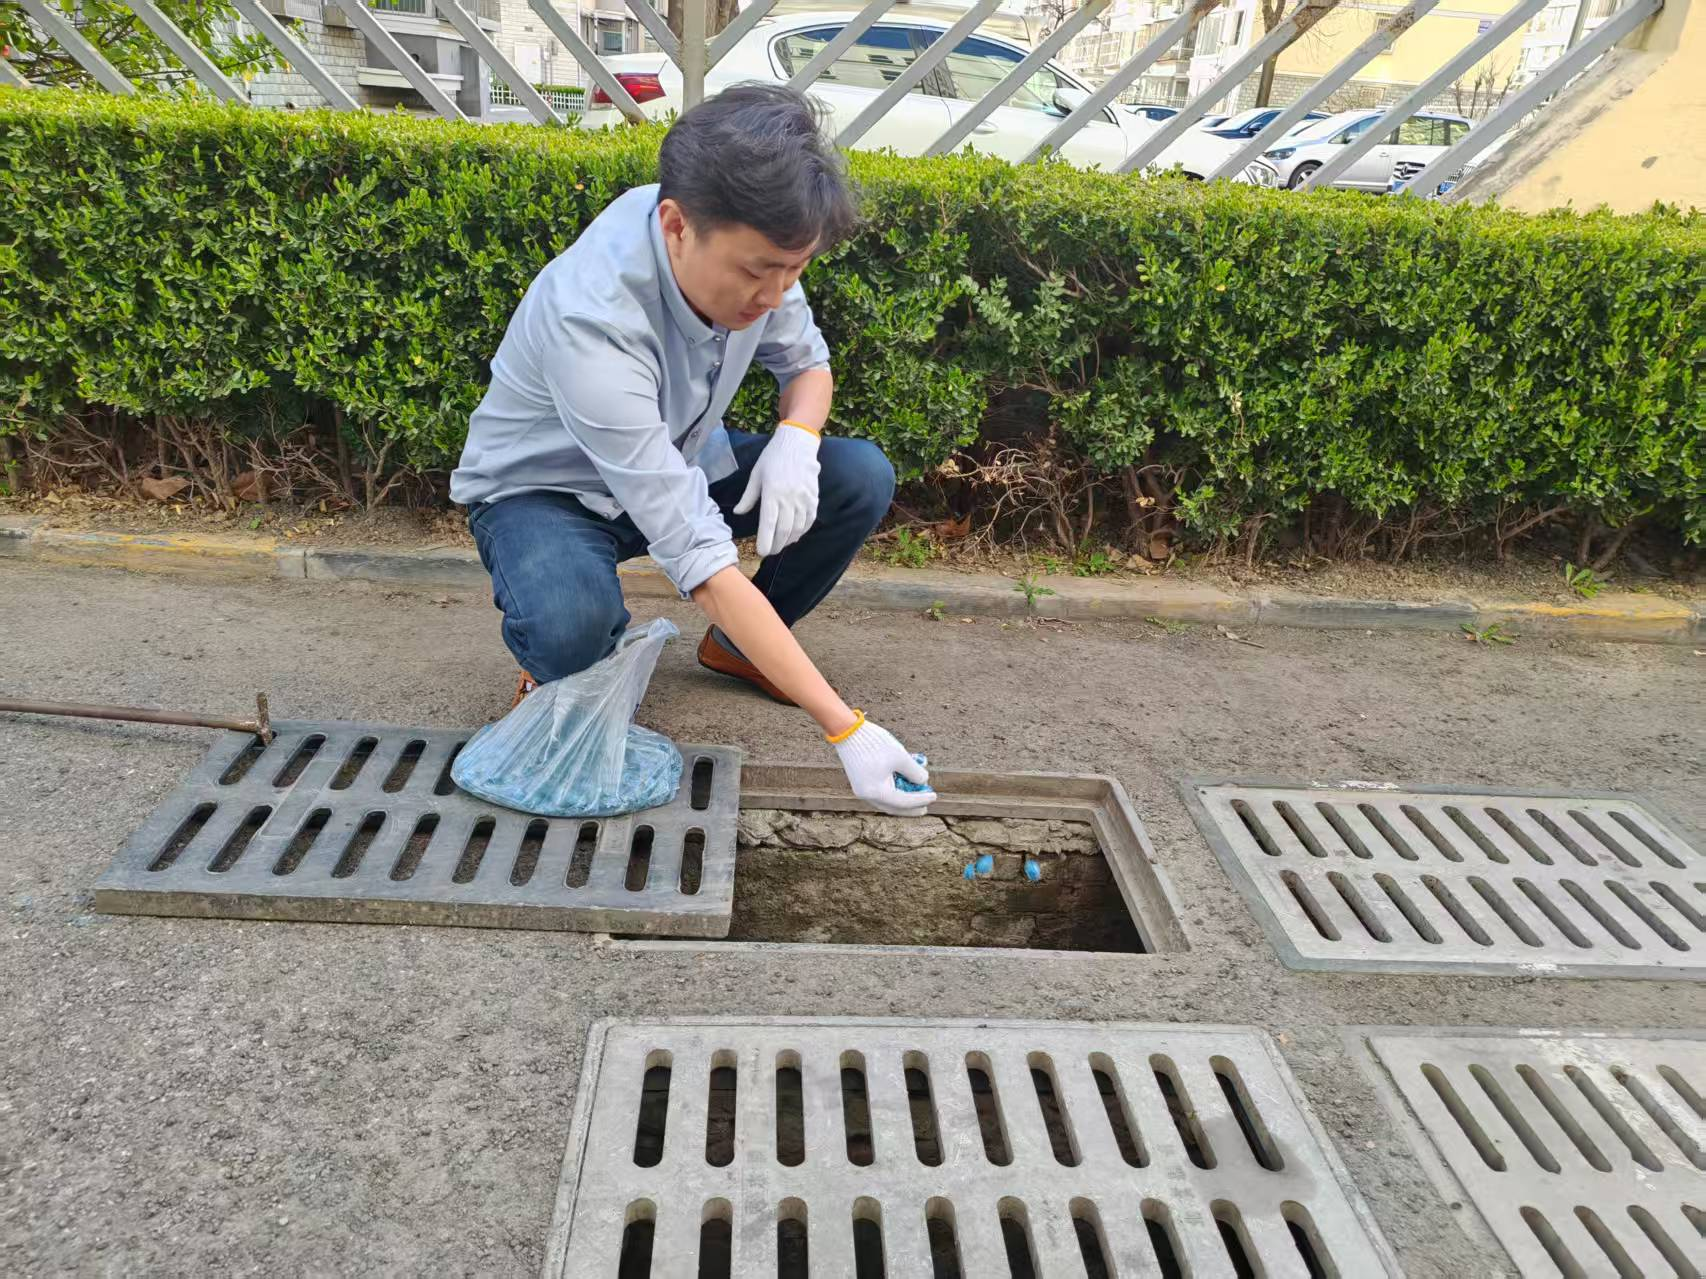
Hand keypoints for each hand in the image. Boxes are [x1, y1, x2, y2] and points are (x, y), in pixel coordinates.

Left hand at [733, 424, 819, 557]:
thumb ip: (748, 497)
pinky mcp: (813, 497)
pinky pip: (809, 519)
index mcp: (772, 492)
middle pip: (783, 529)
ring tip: (781, 545)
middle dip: (777, 545)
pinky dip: (802, 530)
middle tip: (770, 552)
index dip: (766, 540)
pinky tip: (795, 535)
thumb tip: (738, 513)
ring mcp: (803, 498)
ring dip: (789, 540)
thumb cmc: (772, 458)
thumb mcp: (756, 475)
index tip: (762, 552)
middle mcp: (789, 497)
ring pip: (797, 527)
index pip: (769, 523)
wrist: (797, 444)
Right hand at [830, 715, 934, 815]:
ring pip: (886, 800)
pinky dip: (893, 789)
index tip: (934, 796)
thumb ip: (914, 772)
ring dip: (902, 798)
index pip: (904, 802)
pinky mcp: (860, 781)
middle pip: (894, 807)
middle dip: (911, 807)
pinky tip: (903, 783)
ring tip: (916, 795)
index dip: (921, 799)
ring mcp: (862, 789)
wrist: (847, 730)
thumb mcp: (900, 757)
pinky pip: (880, 791)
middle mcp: (867, 795)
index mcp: (876, 792)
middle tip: (925, 807)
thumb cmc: (875, 743)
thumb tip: (923, 781)